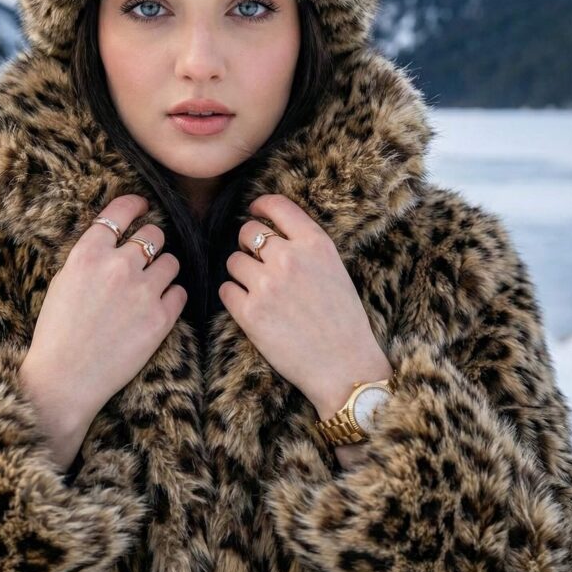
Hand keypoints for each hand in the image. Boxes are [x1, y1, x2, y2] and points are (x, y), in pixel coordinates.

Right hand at [18, 194, 186, 469]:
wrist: (65, 379)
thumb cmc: (58, 332)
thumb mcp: (64, 281)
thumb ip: (90, 256)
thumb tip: (116, 237)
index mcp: (87, 254)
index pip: (119, 213)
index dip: (134, 204)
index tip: (142, 204)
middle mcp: (117, 266)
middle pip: (153, 234)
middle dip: (151, 243)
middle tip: (145, 256)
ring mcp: (142, 291)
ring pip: (171, 262)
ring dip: (163, 270)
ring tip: (151, 286)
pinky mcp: (161, 318)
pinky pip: (180, 292)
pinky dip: (171, 297)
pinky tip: (157, 307)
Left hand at [219, 194, 391, 419]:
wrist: (345, 366)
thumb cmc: (343, 319)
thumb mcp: (334, 268)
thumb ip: (305, 246)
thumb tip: (271, 229)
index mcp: (315, 243)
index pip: (277, 206)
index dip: (260, 206)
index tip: (254, 211)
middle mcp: (289, 258)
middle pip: (247, 232)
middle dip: (249, 245)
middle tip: (259, 263)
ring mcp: (267, 285)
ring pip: (233, 261)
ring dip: (242, 273)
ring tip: (261, 292)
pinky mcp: (249, 313)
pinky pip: (226, 290)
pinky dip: (234, 297)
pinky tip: (252, 308)